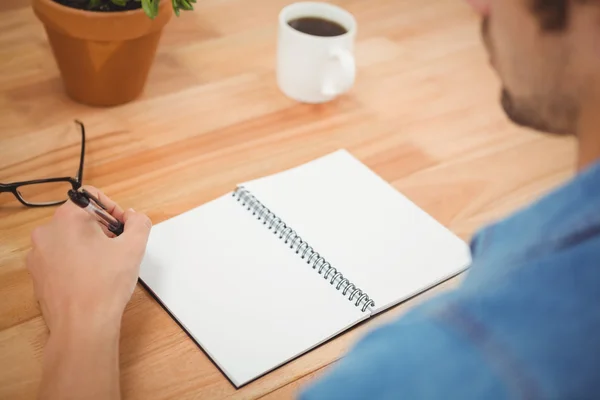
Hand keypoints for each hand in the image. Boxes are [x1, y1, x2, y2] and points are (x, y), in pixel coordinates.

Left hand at [26, 186, 151, 334]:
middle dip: (102, 229)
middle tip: (118, 248)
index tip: (122, 227)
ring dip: (89, 245)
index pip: (91, 196)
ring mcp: (39, 255)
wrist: (83, 326)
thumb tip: (134, 217)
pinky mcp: (38, 274)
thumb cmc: (105, 286)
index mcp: (68, 219)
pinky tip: (91, 278)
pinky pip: (60, 257)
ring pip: (69, 238)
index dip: (112, 209)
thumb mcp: (134, 247)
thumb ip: (139, 223)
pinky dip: (76, 261)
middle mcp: (47, 232)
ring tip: (105, 265)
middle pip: (80, 218)